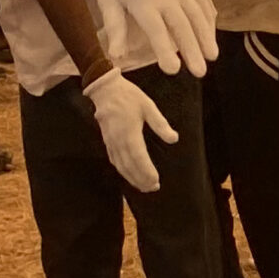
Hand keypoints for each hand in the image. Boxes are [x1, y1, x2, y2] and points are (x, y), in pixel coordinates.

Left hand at [77, 0, 218, 75]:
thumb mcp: (106, 0)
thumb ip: (115, 28)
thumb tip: (116, 56)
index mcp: (143, 0)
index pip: (157, 31)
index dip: (165, 52)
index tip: (173, 70)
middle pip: (182, 26)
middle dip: (193, 50)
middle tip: (200, 73)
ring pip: (198, 15)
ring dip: (207, 37)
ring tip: (212, 57)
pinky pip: (203, 2)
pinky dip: (208, 20)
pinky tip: (211, 36)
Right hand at [84, 68, 175, 192]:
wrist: (105, 90)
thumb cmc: (129, 96)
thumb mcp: (148, 106)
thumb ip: (160, 124)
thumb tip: (174, 139)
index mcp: (129, 132)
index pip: (138, 157)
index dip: (146, 171)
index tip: (155, 181)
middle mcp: (118, 140)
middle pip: (129, 166)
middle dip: (141, 179)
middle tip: (153, 188)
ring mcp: (110, 142)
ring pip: (120, 165)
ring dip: (131, 178)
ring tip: (144, 186)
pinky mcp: (107, 141)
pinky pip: (114, 160)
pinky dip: (122, 170)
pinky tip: (129, 175)